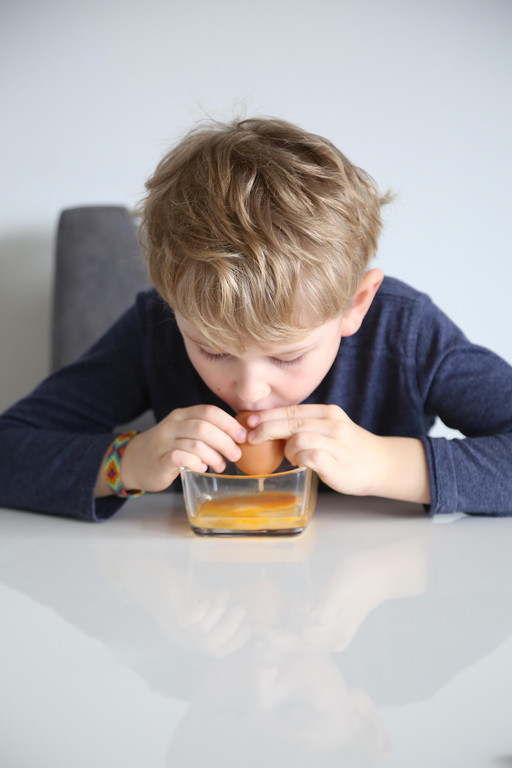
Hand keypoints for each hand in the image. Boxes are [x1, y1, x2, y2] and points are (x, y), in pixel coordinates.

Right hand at [116, 405, 246, 492]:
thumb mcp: (184, 432)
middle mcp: (172, 425)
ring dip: (214, 456)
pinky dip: (197, 463)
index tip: (242, 436)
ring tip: (221, 465)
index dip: (229, 424)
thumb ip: (205, 430)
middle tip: (236, 455)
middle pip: (205, 427)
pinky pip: (182, 457)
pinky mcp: (160, 460)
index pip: (210, 411)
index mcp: (182, 415)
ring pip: (196, 443)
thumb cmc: (167, 448)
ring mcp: (164, 442)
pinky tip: (202, 469)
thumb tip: (239, 436)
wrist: (134, 462)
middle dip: (226, 442)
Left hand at [245, 404, 429, 503]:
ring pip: (299, 438)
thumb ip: (305, 425)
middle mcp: (332, 424)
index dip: (267, 415)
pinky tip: (301, 463)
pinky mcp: (338, 463)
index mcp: (327, 413)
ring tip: (291, 456)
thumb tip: (269, 426)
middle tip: (251, 437)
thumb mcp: (329, 428)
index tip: (249, 420)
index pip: (291, 409)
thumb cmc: (349, 448)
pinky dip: (300, 459)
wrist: (381, 464)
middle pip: (291, 421)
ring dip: (287, 448)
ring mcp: (336, 443)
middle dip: (266, 428)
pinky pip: (310, 457)